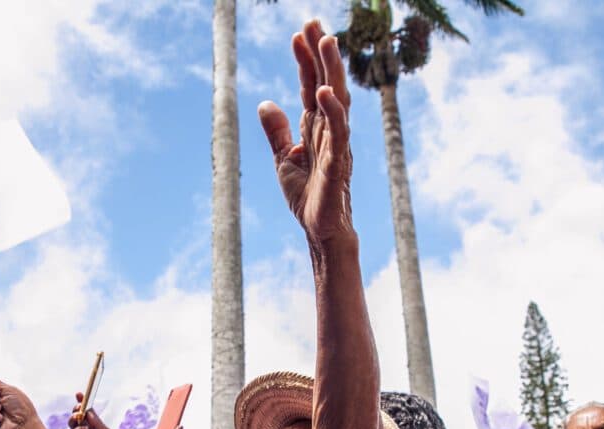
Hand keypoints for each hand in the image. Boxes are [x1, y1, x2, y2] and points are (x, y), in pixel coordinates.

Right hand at [69, 394, 120, 428]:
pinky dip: (79, 428)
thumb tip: (88, 412)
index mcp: (92, 422)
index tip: (79, 394)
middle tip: (80, 406)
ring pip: (72, 421)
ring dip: (74, 416)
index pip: (86, 410)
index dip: (82, 401)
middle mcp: (84, 426)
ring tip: (78, 416)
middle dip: (76, 408)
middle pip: (76, 413)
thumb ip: (96, 421)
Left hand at [258, 20, 352, 244]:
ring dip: (332, 71)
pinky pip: (339, 134)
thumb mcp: (283, 161)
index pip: (311, 86)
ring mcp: (336, 146)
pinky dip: (333, 112)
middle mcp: (329, 131)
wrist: (320, 232)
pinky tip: (325, 92)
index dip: (305, 60)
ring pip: (338, 101)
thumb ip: (277, 132)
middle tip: (314, 22)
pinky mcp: (338, 165)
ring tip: (326, 42)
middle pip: (327, 84)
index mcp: (315, 128)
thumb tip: (265, 103)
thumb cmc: (308, 199)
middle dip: (321, 53)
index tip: (299, 32)